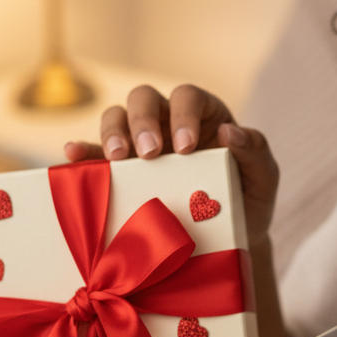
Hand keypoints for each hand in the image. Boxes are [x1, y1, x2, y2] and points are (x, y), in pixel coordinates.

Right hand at [66, 84, 287, 336]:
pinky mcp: (118, 171)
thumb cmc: (247, 201)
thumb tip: (230, 133)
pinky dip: (82, 152)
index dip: (183, 114)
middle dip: (143, 122)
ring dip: (112, 133)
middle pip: (143, 98)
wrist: (228, 239)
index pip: (187, 96)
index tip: (187, 147)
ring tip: (118, 160)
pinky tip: (72, 156)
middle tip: (151, 154)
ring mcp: (139, 144)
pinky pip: (93, 154)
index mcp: (203, 115)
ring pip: (115, 117)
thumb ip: (256, 151)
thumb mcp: (264, 179)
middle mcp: (167, 122)